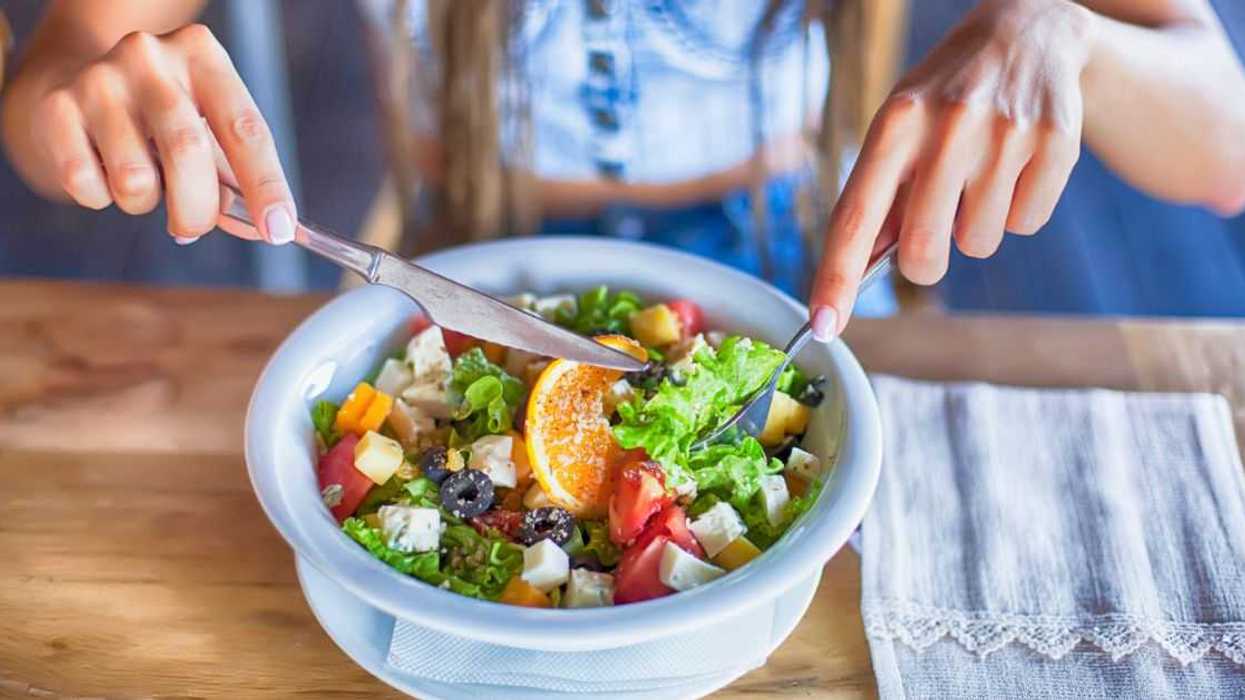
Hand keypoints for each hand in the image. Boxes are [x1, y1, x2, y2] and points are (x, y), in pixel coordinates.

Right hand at [27, 25, 293, 244]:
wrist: (74, 81)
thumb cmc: (160, 116)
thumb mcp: (206, 128)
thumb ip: (235, 177)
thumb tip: (262, 228)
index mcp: (203, 55)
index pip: (246, 129)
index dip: (266, 185)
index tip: (278, 230)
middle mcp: (150, 57)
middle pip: (188, 152)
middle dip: (199, 209)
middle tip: (194, 226)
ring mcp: (99, 79)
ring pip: (135, 179)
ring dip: (145, 203)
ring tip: (141, 181)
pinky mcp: (57, 107)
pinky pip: (87, 184)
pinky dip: (102, 198)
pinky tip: (102, 170)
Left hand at [809, 0, 1095, 339]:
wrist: (1030, 30)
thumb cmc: (947, 95)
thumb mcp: (902, 126)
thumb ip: (882, 195)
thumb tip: (857, 272)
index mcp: (896, 123)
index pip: (855, 216)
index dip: (836, 278)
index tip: (821, 326)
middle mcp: (948, 126)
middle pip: (924, 252)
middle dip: (925, 262)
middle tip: (934, 229)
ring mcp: (1007, 133)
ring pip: (979, 244)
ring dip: (976, 227)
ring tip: (980, 174)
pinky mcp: (1056, 142)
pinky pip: (1027, 224)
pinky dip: (1020, 210)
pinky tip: (1016, 165)